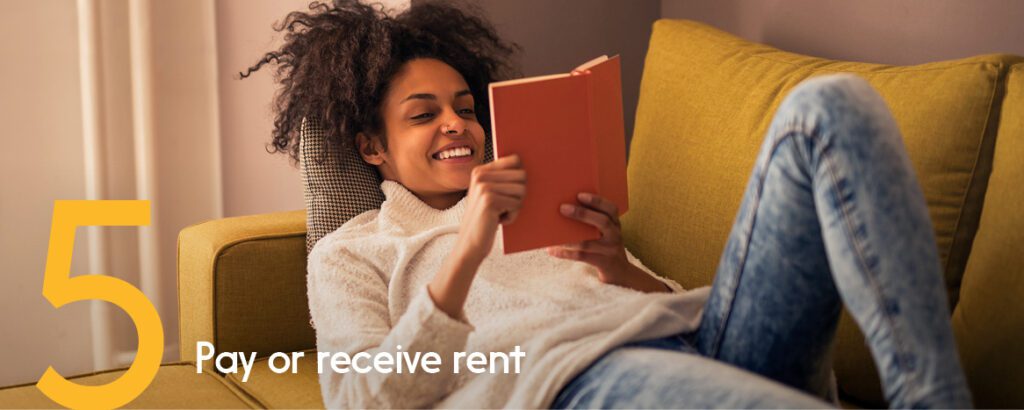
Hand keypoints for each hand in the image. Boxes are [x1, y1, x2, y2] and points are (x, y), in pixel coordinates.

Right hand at [454, 155, 526, 264]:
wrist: (469, 244)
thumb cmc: (485, 220)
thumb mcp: (490, 195)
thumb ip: (503, 179)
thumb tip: (528, 168)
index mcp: (480, 171)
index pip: (515, 159)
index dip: (520, 175)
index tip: (513, 188)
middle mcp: (480, 175)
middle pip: (522, 175)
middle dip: (519, 194)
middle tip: (503, 206)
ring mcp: (484, 186)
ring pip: (522, 190)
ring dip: (516, 206)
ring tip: (499, 213)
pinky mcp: (490, 200)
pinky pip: (518, 204)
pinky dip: (512, 216)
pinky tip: (498, 220)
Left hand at [549, 193, 668, 292]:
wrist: (619, 272)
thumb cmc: (605, 245)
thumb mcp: (606, 232)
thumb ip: (593, 220)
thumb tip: (564, 208)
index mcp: (615, 223)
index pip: (611, 208)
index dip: (597, 201)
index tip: (580, 195)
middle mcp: (615, 235)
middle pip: (602, 222)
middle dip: (582, 214)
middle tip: (563, 208)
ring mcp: (610, 250)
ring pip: (587, 243)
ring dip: (568, 239)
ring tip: (552, 235)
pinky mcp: (603, 262)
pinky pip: (581, 257)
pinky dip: (565, 254)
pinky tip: (551, 250)